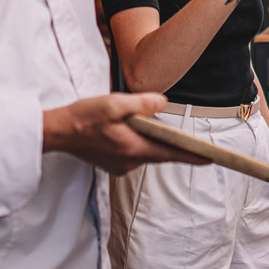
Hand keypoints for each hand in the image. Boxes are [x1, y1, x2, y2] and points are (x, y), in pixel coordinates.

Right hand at [41, 92, 205, 175]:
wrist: (56, 132)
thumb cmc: (83, 116)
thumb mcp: (113, 104)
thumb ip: (141, 103)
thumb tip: (162, 102)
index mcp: (132, 148)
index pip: (170, 154)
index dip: (192, 156)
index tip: (212, 158)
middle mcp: (129, 162)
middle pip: (160, 154)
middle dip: (175, 146)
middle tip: (198, 145)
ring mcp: (120, 165)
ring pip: (146, 152)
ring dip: (152, 141)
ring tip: (151, 127)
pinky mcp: (113, 164)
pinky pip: (134, 153)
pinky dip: (138, 143)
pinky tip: (132, 132)